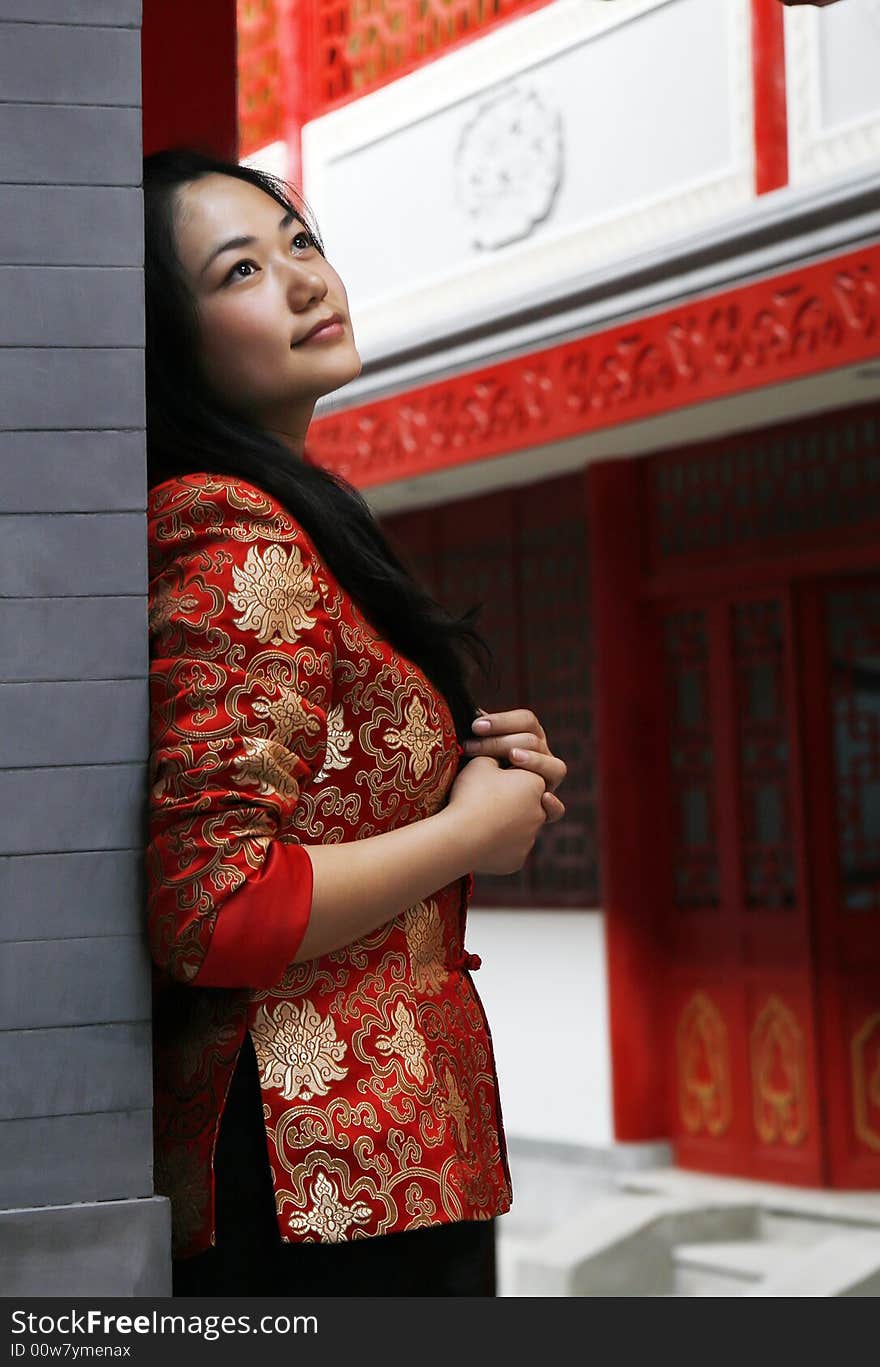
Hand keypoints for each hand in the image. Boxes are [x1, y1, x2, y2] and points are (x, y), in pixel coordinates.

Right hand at [446, 756, 547, 874]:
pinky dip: (498, 847)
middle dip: (513, 803)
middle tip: (486, 802)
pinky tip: (478, 842)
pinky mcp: (517, 860)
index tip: (493, 779)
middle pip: (528, 804)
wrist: (461, 835)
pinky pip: (509, 851)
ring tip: (479, 823)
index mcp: (536, 784)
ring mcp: (529, 839)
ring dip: (506, 826)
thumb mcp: (480, 762)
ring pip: (520, 830)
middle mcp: (540, 812)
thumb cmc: (471, 795)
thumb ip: (495, 755)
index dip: (510, 777)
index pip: (529, 777)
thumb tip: (498, 756)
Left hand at [462, 708, 566, 822]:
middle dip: (501, 742)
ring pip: (556, 768)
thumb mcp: (473, 752)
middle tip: (471, 747)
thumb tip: (471, 711)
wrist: (468, 818)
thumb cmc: (469, 777)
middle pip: (534, 741)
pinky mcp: (544, 812)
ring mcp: (547, 785)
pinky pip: (557, 810)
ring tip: (513, 757)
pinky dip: (553, 804)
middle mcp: (543, 758)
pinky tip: (542, 797)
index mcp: (530, 738)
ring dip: (535, 760)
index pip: (526, 720)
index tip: (475, 726)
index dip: (502, 720)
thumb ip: (478, 733)